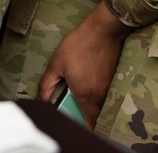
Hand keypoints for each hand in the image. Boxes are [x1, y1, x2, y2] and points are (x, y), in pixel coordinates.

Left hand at [38, 2, 132, 128]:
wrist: (103, 30)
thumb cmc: (79, 45)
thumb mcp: (57, 63)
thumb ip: (47, 84)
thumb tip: (41, 99)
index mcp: (86, 96)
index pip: (89, 123)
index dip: (82, 126)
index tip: (73, 122)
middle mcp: (101, 96)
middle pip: (96, 116)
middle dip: (87, 116)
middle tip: (75, 107)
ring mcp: (111, 88)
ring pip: (103, 105)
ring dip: (94, 105)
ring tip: (82, 92)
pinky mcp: (116, 79)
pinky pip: (108, 95)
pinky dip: (100, 94)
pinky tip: (92, 82)